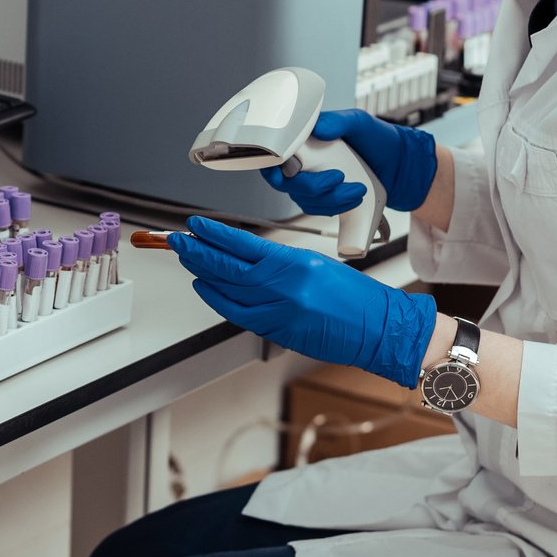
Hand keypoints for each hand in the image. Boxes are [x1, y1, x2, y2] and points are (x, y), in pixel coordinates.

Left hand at [169, 217, 436, 386]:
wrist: (377, 327)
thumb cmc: (354, 297)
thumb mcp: (315, 265)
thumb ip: (280, 262)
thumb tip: (247, 258)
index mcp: (295, 263)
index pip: (243, 244)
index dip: (215, 234)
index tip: (197, 225)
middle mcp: (283, 286)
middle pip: (228, 266)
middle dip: (198, 252)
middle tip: (179, 241)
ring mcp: (278, 311)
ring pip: (228, 289)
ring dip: (203, 273)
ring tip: (187, 259)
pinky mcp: (278, 331)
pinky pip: (238, 313)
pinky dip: (218, 299)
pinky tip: (205, 288)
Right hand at [261, 109, 438, 213]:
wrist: (399, 167)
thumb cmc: (379, 140)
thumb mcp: (360, 122)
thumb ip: (339, 121)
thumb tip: (319, 128)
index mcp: (306, 140)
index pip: (275, 155)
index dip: (272, 167)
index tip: (285, 174)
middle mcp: (304, 162)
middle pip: (288, 183)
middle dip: (314, 186)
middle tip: (338, 178)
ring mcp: (312, 182)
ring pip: (304, 199)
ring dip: (331, 199)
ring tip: (358, 189)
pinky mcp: (324, 199)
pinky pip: (318, 209)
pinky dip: (336, 207)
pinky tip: (353, 197)